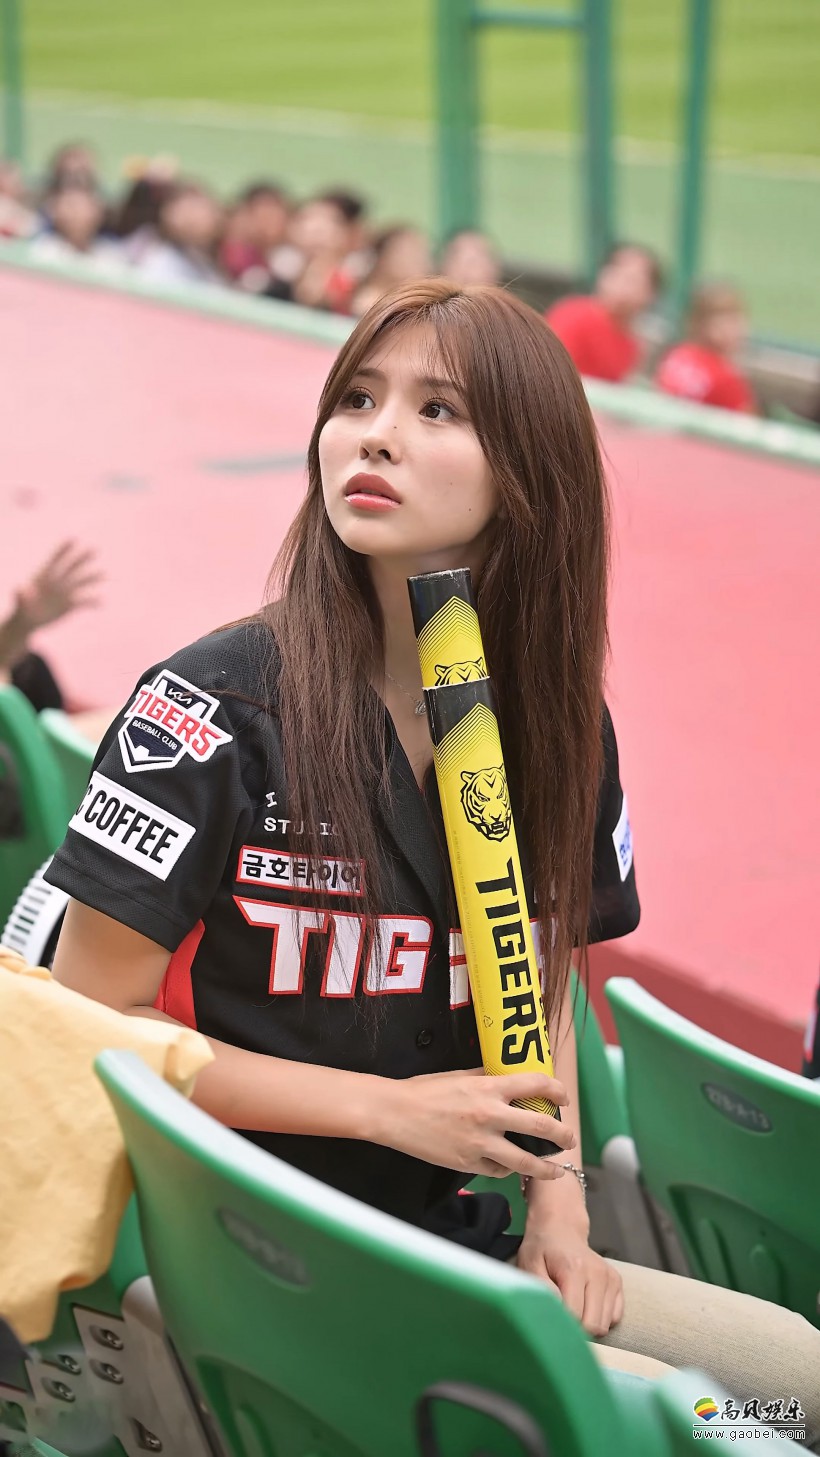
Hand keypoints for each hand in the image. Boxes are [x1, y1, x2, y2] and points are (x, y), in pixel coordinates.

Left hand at [13, 541, 102, 633]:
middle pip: (72, 567)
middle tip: (93, 549)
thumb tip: (20, 588)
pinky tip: (101, 603)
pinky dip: (93, 601)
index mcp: (44, 575)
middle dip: (82, 558)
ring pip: (82, 581)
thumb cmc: (23, 609)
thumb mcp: (21, 602)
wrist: (30, 621)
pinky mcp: (71, 605)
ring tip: (104, 574)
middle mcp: (58, 581)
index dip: (63, 550)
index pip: (55, 560)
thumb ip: (21, 594)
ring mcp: (66, 592)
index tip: (72, 538)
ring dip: (92, 577)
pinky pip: (85, 601)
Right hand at [377, 1068, 575, 1180]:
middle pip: (541, 1127)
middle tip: (569, 1139)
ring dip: (546, 1167)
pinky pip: (498, 1170)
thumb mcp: (461, 1075)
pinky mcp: (469, 1164)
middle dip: (562, 1135)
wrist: (396, 1113)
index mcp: (489, 1088)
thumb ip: (488, 1078)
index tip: (564, 1098)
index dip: (556, 1090)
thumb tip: (510, 1080)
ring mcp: (480, 1143)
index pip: (535, 1084)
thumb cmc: (426, 1090)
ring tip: (555, 1170)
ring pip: (526, 1161)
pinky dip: (508, 1170)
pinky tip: (511, 1168)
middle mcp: (490, 1116)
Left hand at [516, 1221, 623, 1336]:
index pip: (575, 1317)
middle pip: (594, 1326)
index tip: (550, 1317)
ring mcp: (610, 1278)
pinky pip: (614, 1318)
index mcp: (574, 1269)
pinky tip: (585, 1304)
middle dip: (576, 1329)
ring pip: (605, 1326)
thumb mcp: (530, 1265)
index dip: (561, 1325)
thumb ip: (542, 1291)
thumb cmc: (541, 1250)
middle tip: (561, 1315)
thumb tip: (557, 1315)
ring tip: (572, 1306)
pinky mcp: (617, 1282)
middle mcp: (597, 1274)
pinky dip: (600, 1318)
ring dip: (588, 1324)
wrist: (560, 1229)